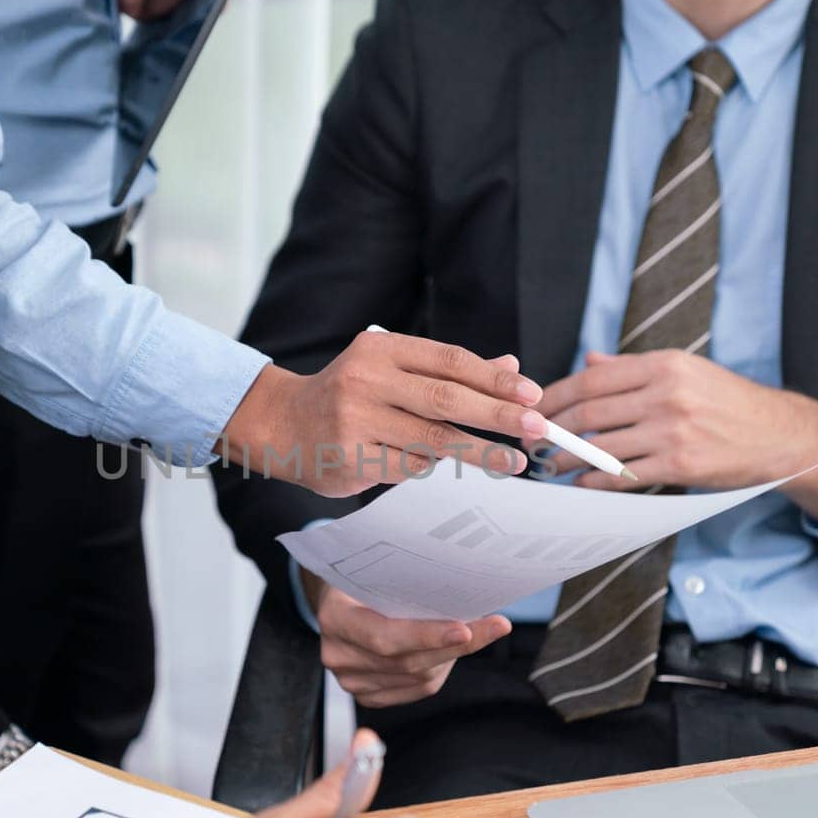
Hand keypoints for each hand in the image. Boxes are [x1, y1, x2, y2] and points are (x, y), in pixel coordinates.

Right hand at [218, 332, 545, 497]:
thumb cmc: (350, 394)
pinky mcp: (350, 459)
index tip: (531, 394)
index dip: (494, 378)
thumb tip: (511, 366)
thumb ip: (447, 370)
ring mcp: (355, 421)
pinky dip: (431, 468)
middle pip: (446, 399)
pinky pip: (408, 468)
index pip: (450, 361)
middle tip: (535, 427)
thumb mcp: (392, 368)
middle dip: (497, 414)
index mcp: (380, 349)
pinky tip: (443, 467)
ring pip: (432, 440)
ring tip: (513, 461)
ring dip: (479, 452)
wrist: (282, 423)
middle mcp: (365, 380)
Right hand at [303, 570, 510, 706]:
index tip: (465, 629)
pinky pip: (416, 690)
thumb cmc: (359, 578)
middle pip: (407, 661)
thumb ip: (405, 584)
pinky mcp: (367, 695)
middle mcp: (338, 655)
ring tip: (473, 633)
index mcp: (334, 617)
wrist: (337, 599)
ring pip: (417, 679)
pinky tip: (449, 651)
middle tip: (494, 627)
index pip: (384, 636)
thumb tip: (463, 591)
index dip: (426, 636)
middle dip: (455, 645)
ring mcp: (350, 680)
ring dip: (450, 657)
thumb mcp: (373, 569)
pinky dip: (438, 670)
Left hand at [537, 350, 817, 521]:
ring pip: (602, 445)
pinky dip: (595, 480)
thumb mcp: (685, 371)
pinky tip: (581, 483)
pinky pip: (624, 475)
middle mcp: (667, 394)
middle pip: (590, 412)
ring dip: (567, 459)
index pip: (593, 379)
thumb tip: (589, 361)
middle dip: (553, 430)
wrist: (778, 435)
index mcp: (664, 365)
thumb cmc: (727, 402)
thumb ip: (632, 368)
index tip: (534, 410)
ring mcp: (674, 430)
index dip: (556, 396)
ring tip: (549, 466)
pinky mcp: (681, 464)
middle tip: (533, 442)